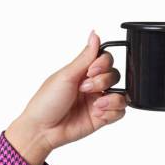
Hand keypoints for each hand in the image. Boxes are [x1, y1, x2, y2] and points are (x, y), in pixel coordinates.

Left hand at [6, 31, 126, 164]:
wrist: (42, 130)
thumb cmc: (46, 101)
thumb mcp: (66, 75)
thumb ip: (85, 56)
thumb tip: (95, 34)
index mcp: (82, 72)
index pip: (106, 60)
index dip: (103, 64)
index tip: (92, 70)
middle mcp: (93, 86)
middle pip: (115, 75)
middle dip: (103, 81)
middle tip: (85, 88)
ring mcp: (98, 102)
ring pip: (122, 94)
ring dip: (112, 97)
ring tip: (96, 104)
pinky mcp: (102, 118)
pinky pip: (120, 112)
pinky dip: (113, 110)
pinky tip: (98, 112)